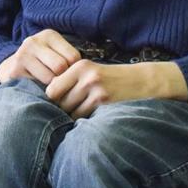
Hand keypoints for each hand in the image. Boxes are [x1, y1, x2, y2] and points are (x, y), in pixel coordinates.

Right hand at [0, 29, 80, 85]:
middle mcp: (34, 41)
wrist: (8, 68)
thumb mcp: (54, 54)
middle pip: (61, 66)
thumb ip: (69, 59)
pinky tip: (38, 89)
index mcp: (48, 35)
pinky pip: (37, 86)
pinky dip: (41, 92)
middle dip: (63, 79)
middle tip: (59, 85)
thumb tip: (87, 75)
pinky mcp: (15, 70)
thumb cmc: (40, 64)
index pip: (73, 56)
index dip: (74, 70)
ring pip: (50, 78)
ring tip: (49, 88)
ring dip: (52, 87)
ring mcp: (23, 55)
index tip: (68, 75)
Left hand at [44, 60, 186, 118]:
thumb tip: (46, 99)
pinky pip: (84, 117)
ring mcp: (96, 89)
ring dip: (72, 117)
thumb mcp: (91, 72)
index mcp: (80, 66)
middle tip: (69, 112)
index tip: (57, 104)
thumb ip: (70, 81)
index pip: (51, 88)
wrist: (141, 82)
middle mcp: (86, 76)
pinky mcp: (104, 102)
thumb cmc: (111, 79)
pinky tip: (91, 117)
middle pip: (59, 102)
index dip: (52, 99)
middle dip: (61, 109)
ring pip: (70, 112)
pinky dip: (84, 121)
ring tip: (82, 114)